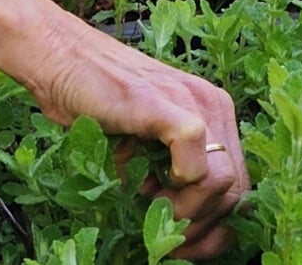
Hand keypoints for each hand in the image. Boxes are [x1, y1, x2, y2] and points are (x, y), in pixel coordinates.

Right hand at [33, 26, 249, 260]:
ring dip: (185, 212)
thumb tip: (185, 231)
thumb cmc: (96, 103)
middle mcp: (214, 106)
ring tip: (149, 206)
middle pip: (237, 190)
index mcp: (214, 114)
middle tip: (165, 234)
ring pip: (222, 183)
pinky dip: (178, 186)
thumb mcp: (145, 145)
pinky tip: (148, 184)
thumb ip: (169, 175)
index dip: (215, 224)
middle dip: (202, 227)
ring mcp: (194, 103)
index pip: (240, 184)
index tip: (183, 241)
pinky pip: (196, 164)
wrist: (61, 59)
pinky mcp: (168, 107)